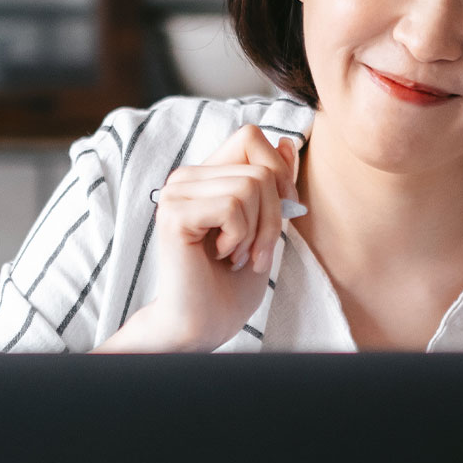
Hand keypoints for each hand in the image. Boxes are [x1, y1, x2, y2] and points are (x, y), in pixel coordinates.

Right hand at [98, 125, 300, 352]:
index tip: (279, 216)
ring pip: (250, 186)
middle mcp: (186, 178)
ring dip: (257, 232)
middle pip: (260, 168)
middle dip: (274, 217)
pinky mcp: (174, 214)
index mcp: (205, 176)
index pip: (251, 138)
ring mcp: (176, 194)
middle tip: (256, 252)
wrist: (203, 325)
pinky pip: (232, 206)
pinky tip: (222, 256)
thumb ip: (274, 184)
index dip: (278, 173)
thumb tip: (288, 142)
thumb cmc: (230, 284)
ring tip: (238, 256)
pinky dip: (240, 238)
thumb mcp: (266, 225)